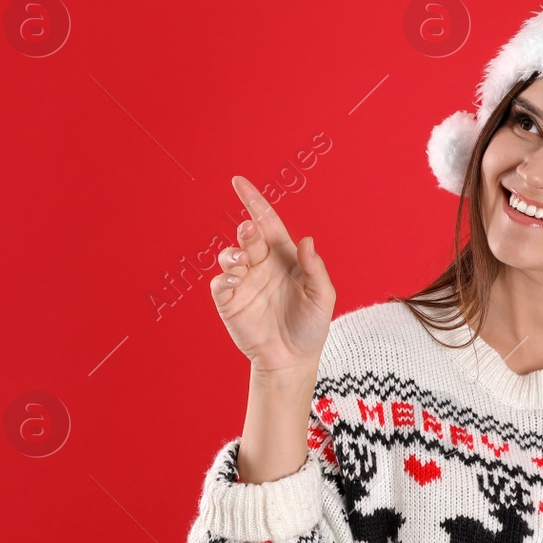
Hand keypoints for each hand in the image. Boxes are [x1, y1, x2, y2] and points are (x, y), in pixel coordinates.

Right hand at [212, 175, 335, 374]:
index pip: (267, 222)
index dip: (254, 201)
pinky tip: (236, 280)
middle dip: (247, 231)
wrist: (293, 360)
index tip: (239, 182)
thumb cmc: (311, 326)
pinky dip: (224, 277)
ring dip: (233, 253)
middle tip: (249, 232)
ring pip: (229, 255)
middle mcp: (261, 265)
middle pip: (248, 237)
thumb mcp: (323, 297)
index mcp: (283, 256)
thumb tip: (307, 241)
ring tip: (243, 261)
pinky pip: (220, 283)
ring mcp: (243, 282)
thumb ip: (316, 270)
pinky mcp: (229, 302)